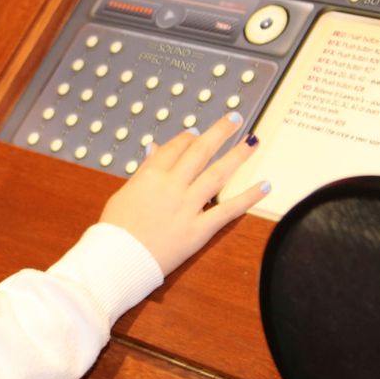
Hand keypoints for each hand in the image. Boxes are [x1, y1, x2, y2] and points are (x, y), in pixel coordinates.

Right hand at [98, 113, 269, 275]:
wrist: (118, 259)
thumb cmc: (115, 228)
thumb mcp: (124, 192)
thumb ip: (144, 171)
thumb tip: (154, 149)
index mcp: (150, 176)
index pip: (174, 148)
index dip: (188, 138)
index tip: (198, 132)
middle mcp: (171, 186)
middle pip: (199, 152)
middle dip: (219, 132)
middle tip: (235, 119)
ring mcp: (187, 207)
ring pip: (217, 174)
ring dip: (237, 156)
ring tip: (253, 142)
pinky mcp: (198, 229)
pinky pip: (227, 211)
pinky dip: (248, 197)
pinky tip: (265, 185)